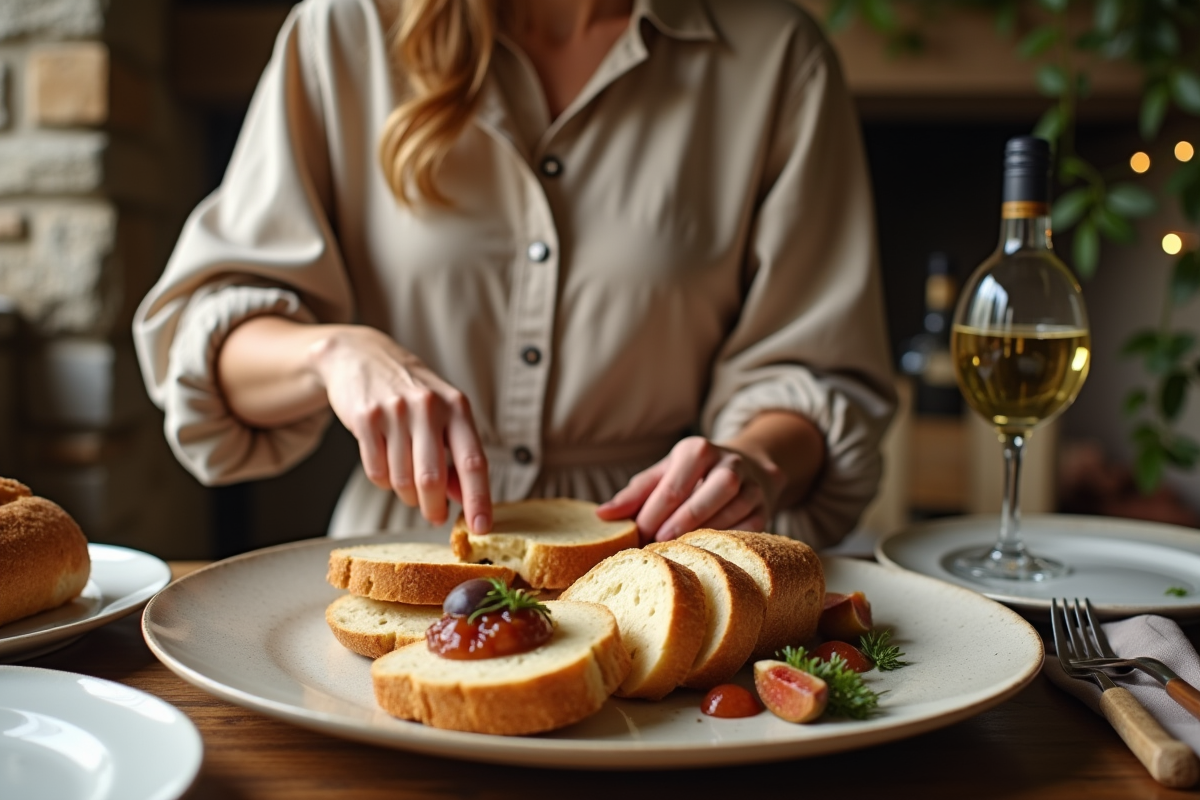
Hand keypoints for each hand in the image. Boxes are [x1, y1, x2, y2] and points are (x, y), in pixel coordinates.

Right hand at [308, 326, 491, 531]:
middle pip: (432, 480)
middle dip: (433, 508)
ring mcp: (395, 411)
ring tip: (407, 481)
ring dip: (406, 494)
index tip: (482, 528)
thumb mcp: (443, 414)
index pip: (473, 462)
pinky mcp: (365, 418)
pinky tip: (387, 464)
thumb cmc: (411, 393)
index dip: (479, 500)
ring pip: (401, 481)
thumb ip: (456, 454)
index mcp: (457, 407)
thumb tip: (464, 499)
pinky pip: (376, 471)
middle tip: (435, 516)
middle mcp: (428, 407)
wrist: (362, 356)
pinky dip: (383, 480)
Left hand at [595, 436, 781, 543]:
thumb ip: (634, 494)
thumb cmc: (692, 476)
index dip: (652, 515)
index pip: (672, 486)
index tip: (635, 537)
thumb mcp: (663, 474)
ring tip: (677, 552)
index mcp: (697, 450)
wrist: (748, 467)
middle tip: (656, 546)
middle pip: (705, 496)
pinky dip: (726, 542)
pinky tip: (706, 554)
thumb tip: (601, 515)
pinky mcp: (765, 509)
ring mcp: (752, 486)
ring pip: (731, 511)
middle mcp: (728, 464)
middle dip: (678, 524)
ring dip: (701, 534)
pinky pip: (749, 528)